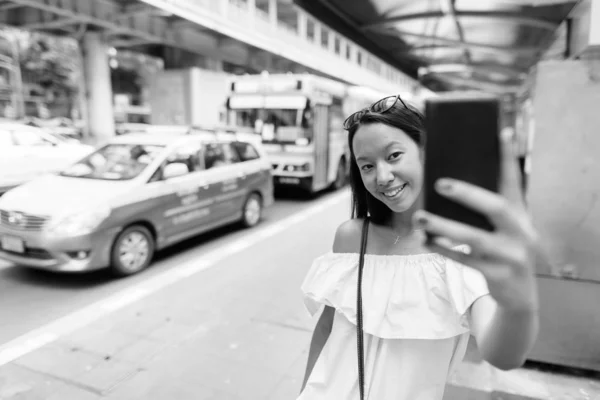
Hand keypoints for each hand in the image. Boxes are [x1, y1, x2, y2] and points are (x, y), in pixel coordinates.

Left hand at [414, 128, 540, 311]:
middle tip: (438, 183)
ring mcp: (512, 255)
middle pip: (496, 208)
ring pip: (474, 238)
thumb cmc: (503, 249)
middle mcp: (521, 231)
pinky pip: (464, 259)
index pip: (514, 180)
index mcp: (521, 213)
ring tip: (419, 217)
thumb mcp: (503, 227)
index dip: (508, 156)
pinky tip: (425, 240)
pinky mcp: (498, 274)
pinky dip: (443, 248)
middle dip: (467, 194)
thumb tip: (445, 185)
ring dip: (443, 226)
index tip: (501, 130)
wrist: (520, 294)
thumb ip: (485, 208)